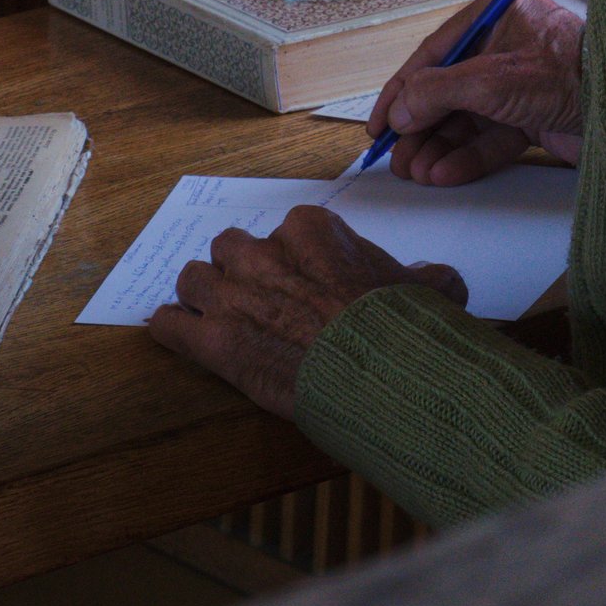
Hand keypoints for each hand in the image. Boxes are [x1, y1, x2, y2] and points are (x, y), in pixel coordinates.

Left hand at [147, 200, 468, 418]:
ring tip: (218, 318)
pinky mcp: (214, 340)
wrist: (382, 374)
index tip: (303, 283)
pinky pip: (167, 323)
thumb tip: (438, 280)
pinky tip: (181, 336)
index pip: (287, 231)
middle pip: (231, 248)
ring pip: (194, 279)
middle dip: (241, 272)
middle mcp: (265, 253)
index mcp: (312, 230)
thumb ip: (425, 277)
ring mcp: (234, 295)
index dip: (293, 260)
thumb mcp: (431, 289)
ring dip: (203, 297)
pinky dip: (171, 329)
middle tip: (260, 300)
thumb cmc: (404, 329)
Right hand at [368, 0, 584, 186]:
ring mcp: (520, 82)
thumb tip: (399, 112)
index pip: (434, 54)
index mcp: (496, 14)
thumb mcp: (489, 79)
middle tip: (397, 159)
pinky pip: (491, 137)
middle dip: (420, 128)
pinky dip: (467, 155)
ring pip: (467, 118)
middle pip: (447, 90)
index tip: (379, 124)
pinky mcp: (534, 115)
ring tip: (417, 172)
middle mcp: (506, 44)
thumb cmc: (566, 75)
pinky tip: (443, 173)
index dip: (401, 91)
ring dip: (439, 146)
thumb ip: (435, 92)